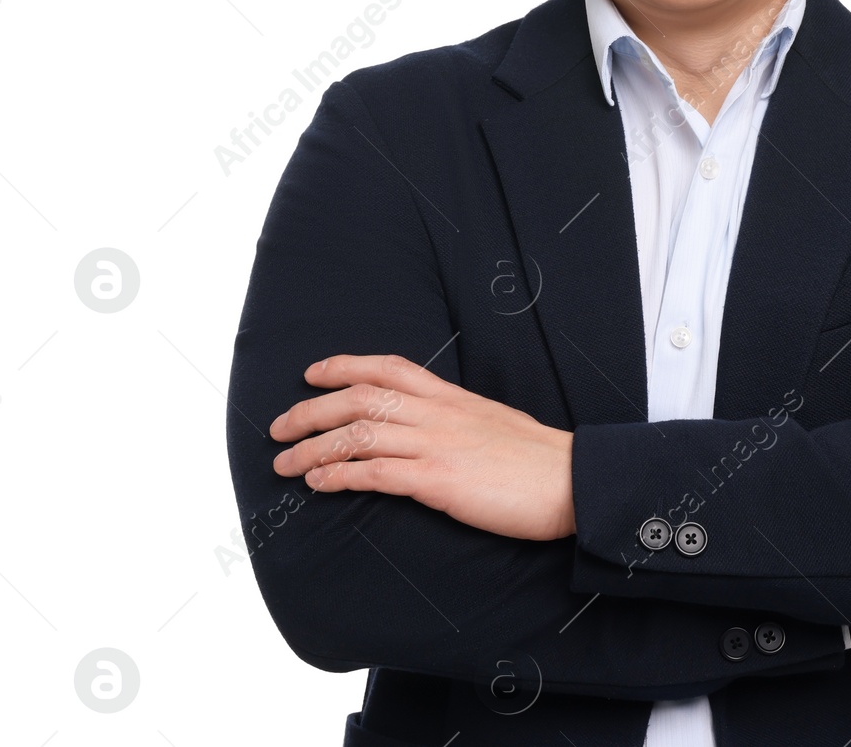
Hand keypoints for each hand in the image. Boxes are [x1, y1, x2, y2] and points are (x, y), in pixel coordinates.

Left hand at [269, 354, 575, 540]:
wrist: (572, 480)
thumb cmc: (537, 459)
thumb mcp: (492, 423)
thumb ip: (457, 421)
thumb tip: (430, 431)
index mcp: (451, 396)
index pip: (388, 368)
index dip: (344, 366)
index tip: (313, 373)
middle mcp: (438, 413)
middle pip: (360, 398)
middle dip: (311, 409)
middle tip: (279, 427)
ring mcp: (436, 445)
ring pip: (358, 434)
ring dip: (312, 448)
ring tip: (285, 465)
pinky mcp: (438, 480)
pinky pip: (375, 473)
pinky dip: (339, 476)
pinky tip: (318, 484)